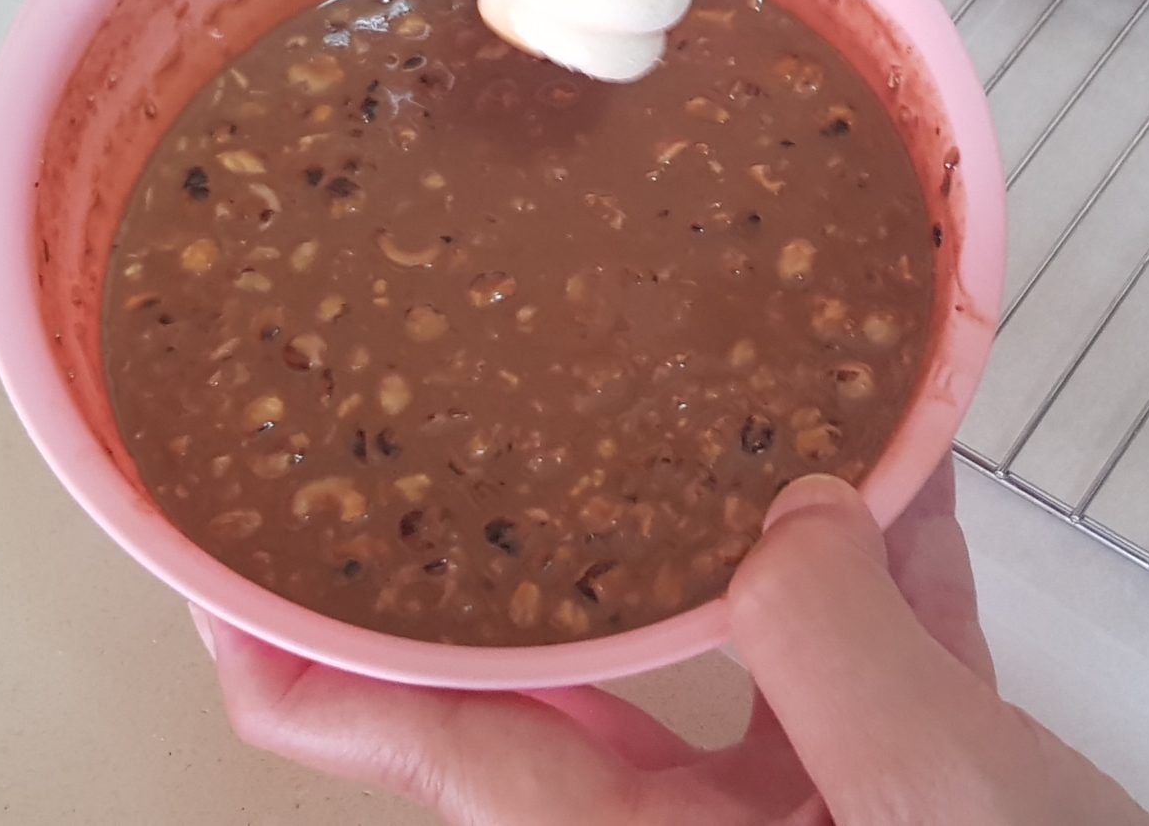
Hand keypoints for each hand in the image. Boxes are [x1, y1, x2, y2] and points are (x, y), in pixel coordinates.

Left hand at [198, 459, 1148, 824]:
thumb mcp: (934, 802)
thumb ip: (841, 642)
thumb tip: (792, 514)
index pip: (387, 736)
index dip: (275, 634)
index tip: (215, 507)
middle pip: (530, 666)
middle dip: (510, 519)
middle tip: (459, 368)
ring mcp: (780, 823)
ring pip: (705, 644)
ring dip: (729, 515)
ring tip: (709, 373)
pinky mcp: (882, 806)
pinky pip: (849, 669)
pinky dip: (880, 571)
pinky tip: (909, 461)